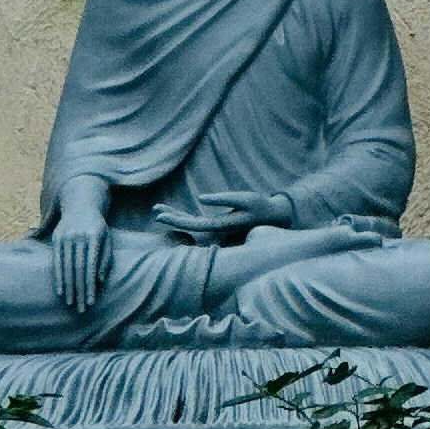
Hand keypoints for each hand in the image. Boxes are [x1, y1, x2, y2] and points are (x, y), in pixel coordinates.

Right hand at [51, 210, 111, 312]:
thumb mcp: (107, 239)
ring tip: (71, 303)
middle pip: (78, 269)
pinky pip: (56, 262)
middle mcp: (78, 236)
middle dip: (80, 291)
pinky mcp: (56, 239)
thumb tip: (99, 281)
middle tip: (82, 308)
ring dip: (68, 287)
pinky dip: (58, 278)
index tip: (92, 301)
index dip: (91, 285)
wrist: (80, 204)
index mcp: (94, 236)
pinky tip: (60, 291)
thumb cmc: (98, 228)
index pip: (91, 266)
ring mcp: (66, 237)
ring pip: (66, 267)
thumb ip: (105, 259)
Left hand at [158, 188, 294, 236]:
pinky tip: (175, 212)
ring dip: (176, 217)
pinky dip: (185, 216)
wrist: (274, 216)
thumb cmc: (260, 206)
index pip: (192, 225)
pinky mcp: (218, 223)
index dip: (175, 220)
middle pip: (188, 226)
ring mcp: (217, 228)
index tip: (160, 214)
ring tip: (158, 209)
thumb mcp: (244, 198)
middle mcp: (216, 230)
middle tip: (155, 210)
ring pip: (191, 224)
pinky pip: (197, 221)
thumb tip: (200, 198)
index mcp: (220, 226)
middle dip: (171, 218)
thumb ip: (222, 199)